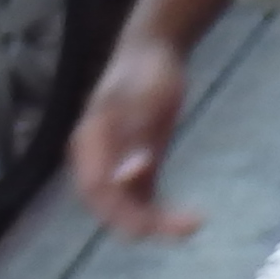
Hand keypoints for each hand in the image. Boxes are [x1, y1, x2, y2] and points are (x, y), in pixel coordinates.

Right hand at [71, 33, 200, 239]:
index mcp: (89, 143)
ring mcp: (114, 165)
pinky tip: (185, 219)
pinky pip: (141, 199)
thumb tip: (126, 178)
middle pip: (110, 205)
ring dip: (153, 222)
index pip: (96, 189)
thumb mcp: (145, 100)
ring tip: (190, 225)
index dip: (122, 211)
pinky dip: (158, 212)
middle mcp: (96, 160)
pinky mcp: (135, 166)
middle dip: (142, 223)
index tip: (155, 222)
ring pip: (126, 207)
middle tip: (186, 227)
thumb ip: (135, 138)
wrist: (152, 51)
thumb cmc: (146, 71)